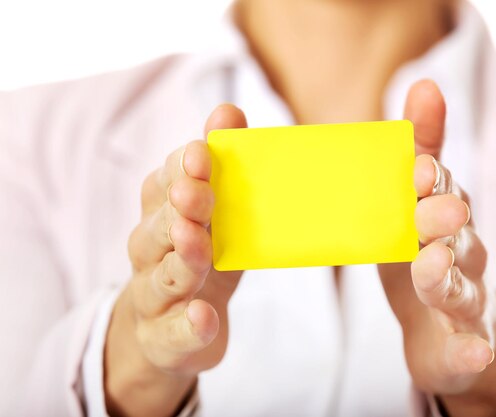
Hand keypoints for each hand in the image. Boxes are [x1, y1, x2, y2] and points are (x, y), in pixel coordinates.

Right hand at [105, 104, 246, 416]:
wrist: (172, 329)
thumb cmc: (201, 258)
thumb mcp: (214, 213)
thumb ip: (221, 165)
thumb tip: (228, 109)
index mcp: (163, 214)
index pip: (164, 184)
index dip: (181, 168)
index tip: (203, 152)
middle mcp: (151, 252)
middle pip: (158, 227)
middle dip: (178, 208)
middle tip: (195, 192)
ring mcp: (155, 296)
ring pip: (161, 277)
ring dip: (180, 258)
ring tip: (196, 242)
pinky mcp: (165, 337)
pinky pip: (173, 332)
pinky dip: (187, 325)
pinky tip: (203, 317)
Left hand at [379, 81, 495, 416]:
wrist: (444, 326)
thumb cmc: (424, 253)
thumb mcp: (414, 201)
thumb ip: (420, 149)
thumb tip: (424, 83)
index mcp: (443, 219)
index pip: (442, 192)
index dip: (432, 180)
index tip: (419, 167)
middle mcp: (462, 256)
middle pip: (458, 236)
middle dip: (443, 221)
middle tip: (432, 209)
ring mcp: (466, 300)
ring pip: (461, 288)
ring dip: (447, 277)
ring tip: (431, 267)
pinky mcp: (464, 342)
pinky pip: (468, 349)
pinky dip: (470, 350)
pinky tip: (471, 350)